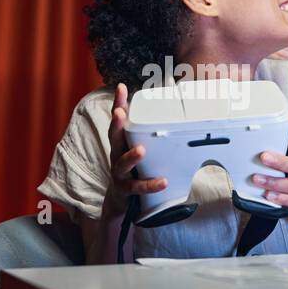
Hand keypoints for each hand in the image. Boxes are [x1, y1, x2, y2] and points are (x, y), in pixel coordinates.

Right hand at [103, 83, 167, 218]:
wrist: (120, 200)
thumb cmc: (133, 169)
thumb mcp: (138, 148)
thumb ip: (150, 134)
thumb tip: (174, 112)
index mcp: (121, 143)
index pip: (118, 121)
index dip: (118, 104)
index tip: (121, 88)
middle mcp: (116, 155)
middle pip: (114, 137)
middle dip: (116, 125)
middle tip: (120, 114)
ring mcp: (119, 173)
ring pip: (122, 163)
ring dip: (131, 157)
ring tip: (141, 151)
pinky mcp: (125, 190)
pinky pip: (137, 187)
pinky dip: (150, 184)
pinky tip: (162, 181)